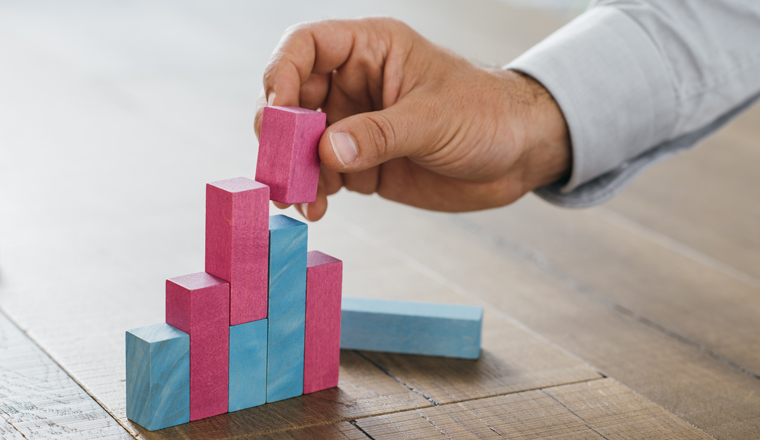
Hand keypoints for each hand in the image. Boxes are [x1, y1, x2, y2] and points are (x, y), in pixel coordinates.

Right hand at [254, 17, 569, 220]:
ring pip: (303, 143)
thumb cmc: (488, 114)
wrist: (518, 155)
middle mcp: (355, 85)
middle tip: (280, 168)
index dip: (281, 74)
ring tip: (302, 198)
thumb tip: (326, 151)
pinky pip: (324, 175)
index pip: (306, 46)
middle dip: (280, 135)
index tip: (277, 113)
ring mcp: (357, 125)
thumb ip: (380, 134)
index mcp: (371, 50)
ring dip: (295, 171)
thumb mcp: (434, 119)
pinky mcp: (363, 163)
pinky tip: (318, 208)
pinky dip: (314, 193)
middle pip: (293, 99)